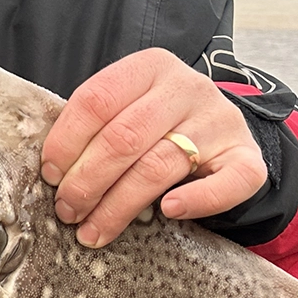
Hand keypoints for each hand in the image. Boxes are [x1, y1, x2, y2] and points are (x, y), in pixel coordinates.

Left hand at [42, 49, 266, 247]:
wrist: (223, 130)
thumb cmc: (158, 123)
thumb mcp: (128, 107)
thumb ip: (95, 125)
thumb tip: (51, 171)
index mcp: (150, 67)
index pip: (96, 100)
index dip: (66, 142)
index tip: (50, 175)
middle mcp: (188, 88)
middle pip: (124, 137)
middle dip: (86, 181)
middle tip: (67, 211)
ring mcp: (221, 122)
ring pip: (159, 166)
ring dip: (119, 205)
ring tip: (93, 230)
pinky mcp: (247, 157)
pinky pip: (226, 183)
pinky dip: (196, 201)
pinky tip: (168, 212)